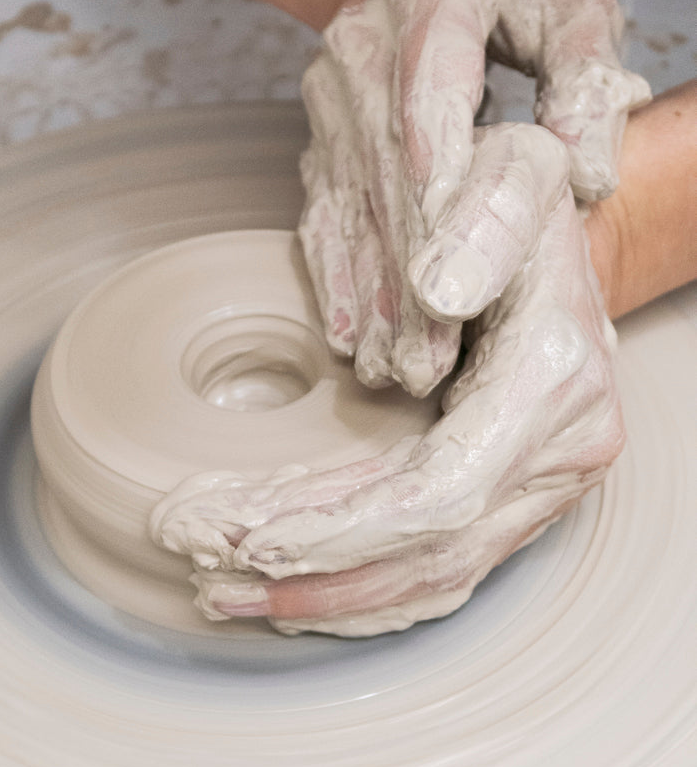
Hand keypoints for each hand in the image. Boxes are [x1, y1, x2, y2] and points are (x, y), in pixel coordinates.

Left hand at [154, 122, 622, 635]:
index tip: (251, 538)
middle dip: (312, 571)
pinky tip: (293, 590)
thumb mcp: (515, 172)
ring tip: (227, 590)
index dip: (343, 528)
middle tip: (206, 568)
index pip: (441, 490)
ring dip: (326, 594)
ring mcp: (541, 482)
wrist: (559, 244)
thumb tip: (438, 289)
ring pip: (432, 574)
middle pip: (429, 551)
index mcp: (555, 381)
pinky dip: (362, 586)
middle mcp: (560, 451)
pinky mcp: (512, 496)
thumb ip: (489, 218)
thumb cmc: (522, 206)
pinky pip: (440, 565)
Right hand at [299, 0, 649, 397]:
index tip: (451, 280)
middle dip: (409, 276)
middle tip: (429, 362)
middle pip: (386, 175)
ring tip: (394, 369)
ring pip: (351, 207)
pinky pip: (322, 212)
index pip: (429, 101)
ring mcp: (331, 95)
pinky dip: (337, 277)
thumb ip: (585, 78)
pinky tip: (349, 334)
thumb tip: (586, 178)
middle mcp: (365, 46)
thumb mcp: (570, 0)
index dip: (438, 197)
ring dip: (372, 296)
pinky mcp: (318, 133)